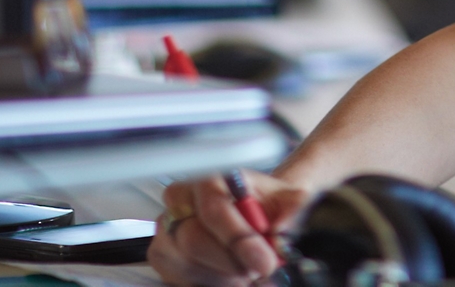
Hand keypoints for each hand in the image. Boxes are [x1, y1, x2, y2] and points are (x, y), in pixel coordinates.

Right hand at [148, 169, 311, 286]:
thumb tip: (281, 228)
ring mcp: (167, 229)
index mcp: (209, 178)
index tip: (265, 261)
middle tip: (259, 270)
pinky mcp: (163, 256)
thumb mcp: (290, 199)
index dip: (240, 240)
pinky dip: (210, 283)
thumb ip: (291, 209)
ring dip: (223, 277)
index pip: (214, 209)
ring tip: (248, 273)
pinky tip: (231, 278)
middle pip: (194, 241)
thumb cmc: (269, 204)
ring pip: (185, 264)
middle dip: (232, 263)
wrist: (261, 212)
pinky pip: (179, 279)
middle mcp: (180, 200)